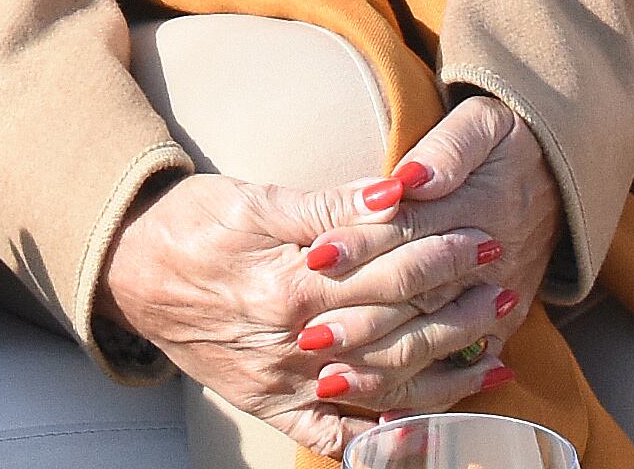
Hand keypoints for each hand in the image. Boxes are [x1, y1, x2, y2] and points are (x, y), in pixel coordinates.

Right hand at [98, 171, 500, 453]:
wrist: (127, 271)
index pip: (388, 269)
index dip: (441, 251)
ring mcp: (285, 382)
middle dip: (458, 306)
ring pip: (384, 386)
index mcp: (290, 281)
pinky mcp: (273, 407)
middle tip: (505, 286)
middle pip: (397, 326)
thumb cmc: (191, 223)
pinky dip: (385, 440)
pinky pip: (337, 438)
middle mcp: (294, 341)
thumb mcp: (255, 198)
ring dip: (446, 371)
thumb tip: (397, 193)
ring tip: (495, 349)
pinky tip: (431, 428)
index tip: (483, 236)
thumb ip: (329, 204)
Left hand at [329, 96, 554, 413]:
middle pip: (416, 292)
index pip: (409, 229)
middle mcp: (488, 262)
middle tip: (309, 333)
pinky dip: (426, 389)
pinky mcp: (501, 323)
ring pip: (436, 338)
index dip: (360, 241)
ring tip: (331, 376)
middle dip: (361, 316)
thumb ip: (448, 151)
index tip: (315, 254)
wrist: (562, 174)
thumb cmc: (506, 144)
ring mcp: (496, 299)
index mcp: (479, 206)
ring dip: (384, 361)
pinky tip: (385, 409)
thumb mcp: (483, 125)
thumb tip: (411, 180)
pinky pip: (463, 364)